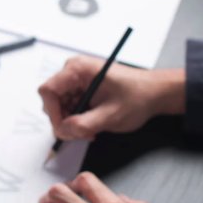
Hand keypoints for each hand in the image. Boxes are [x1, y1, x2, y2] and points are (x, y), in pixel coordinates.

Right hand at [38, 56, 184, 141]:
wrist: (154, 92)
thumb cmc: (137, 97)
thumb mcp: (110, 115)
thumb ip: (83, 125)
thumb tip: (61, 131)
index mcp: (78, 69)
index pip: (48, 91)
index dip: (52, 113)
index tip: (65, 129)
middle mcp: (74, 70)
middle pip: (52, 100)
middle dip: (64, 120)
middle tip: (82, 133)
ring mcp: (77, 79)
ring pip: (60, 105)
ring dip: (72, 121)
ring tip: (91, 130)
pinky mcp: (82, 87)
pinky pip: (69, 105)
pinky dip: (78, 118)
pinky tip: (92, 124)